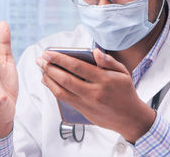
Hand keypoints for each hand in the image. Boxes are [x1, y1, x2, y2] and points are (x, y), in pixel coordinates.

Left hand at [38, 49, 154, 142]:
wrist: (130, 118)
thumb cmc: (126, 92)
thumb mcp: (123, 73)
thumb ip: (109, 61)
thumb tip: (94, 51)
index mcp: (104, 79)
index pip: (77, 66)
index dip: (60, 59)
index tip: (49, 53)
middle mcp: (94, 92)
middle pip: (66, 79)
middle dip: (50, 68)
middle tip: (40, 60)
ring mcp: (87, 103)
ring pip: (62, 91)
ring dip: (49, 79)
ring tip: (42, 70)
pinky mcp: (83, 111)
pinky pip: (64, 100)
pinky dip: (54, 90)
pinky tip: (49, 82)